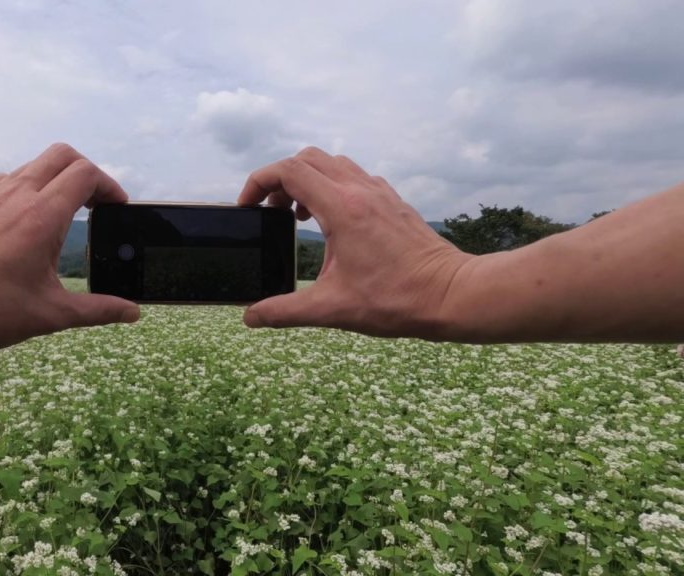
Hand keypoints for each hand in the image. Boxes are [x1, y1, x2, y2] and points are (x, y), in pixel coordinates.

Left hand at [0, 143, 138, 349]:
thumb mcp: (52, 313)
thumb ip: (97, 309)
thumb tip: (132, 313)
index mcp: (44, 216)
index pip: (86, 175)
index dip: (108, 186)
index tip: (115, 207)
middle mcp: (19, 194)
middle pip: (63, 155)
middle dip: (85, 172)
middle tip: (94, 201)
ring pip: (33, 165)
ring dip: (54, 179)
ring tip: (59, 212)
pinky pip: (6, 179)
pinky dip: (25, 188)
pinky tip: (23, 219)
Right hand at [238, 147, 472, 338]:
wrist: (452, 296)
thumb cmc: (397, 300)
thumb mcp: (332, 309)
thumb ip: (284, 311)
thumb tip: (250, 317)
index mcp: (342, 209)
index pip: (289, 171)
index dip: (258, 182)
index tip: (248, 206)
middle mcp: (361, 191)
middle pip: (307, 159)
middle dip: (280, 179)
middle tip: (271, 212)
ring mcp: (380, 193)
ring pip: (332, 163)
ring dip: (307, 180)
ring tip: (298, 216)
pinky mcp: (392, 202)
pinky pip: (354, 177)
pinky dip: (332, 187)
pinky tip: (332, 223)